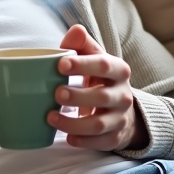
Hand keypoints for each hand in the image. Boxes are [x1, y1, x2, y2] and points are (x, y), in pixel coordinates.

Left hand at [47, 25, 147, 151]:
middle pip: (101, 97)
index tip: (60, 64)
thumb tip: (74, 30)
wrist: (122, 109)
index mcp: (118, 70)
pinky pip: (100, 143)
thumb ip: (82, 44)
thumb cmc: (100, 78)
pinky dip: (83, 141)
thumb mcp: (94, 58)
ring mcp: (120, 118)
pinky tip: (67, 137)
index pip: (103, 65)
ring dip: (73, 123)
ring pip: (99, 124)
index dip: (82, 64)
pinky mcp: (115, 138)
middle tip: (55, 93)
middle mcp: (123, 95)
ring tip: (51, 117)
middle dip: (77, 96)